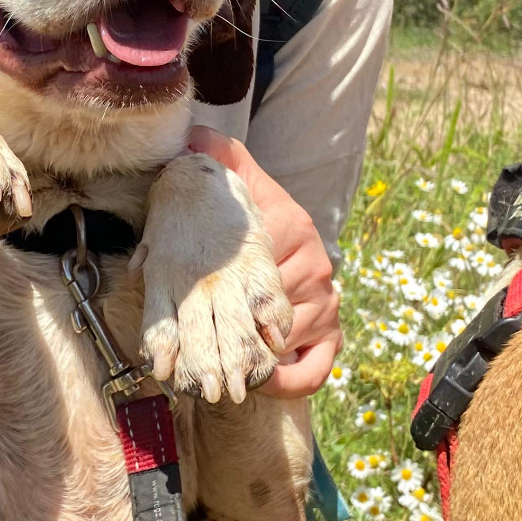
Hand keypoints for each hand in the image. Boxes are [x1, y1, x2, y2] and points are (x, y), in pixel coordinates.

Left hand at [185, 127, 341, 395]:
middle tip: (193, 342)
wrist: (284, 239)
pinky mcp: (332, 336)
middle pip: (264, 313)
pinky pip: (313, 372)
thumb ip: (216, 157)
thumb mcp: (234, 183)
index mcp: (292, 227)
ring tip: (215, 362)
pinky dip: (285, 382)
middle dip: (227, 330)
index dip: (218, 291)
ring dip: (248, 360)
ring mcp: (326, 304)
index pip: (254, 269)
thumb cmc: (247, 218)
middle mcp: (316, 266)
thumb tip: (192, 138)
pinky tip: (258, 381)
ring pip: (281, 346)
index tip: (190, 301)